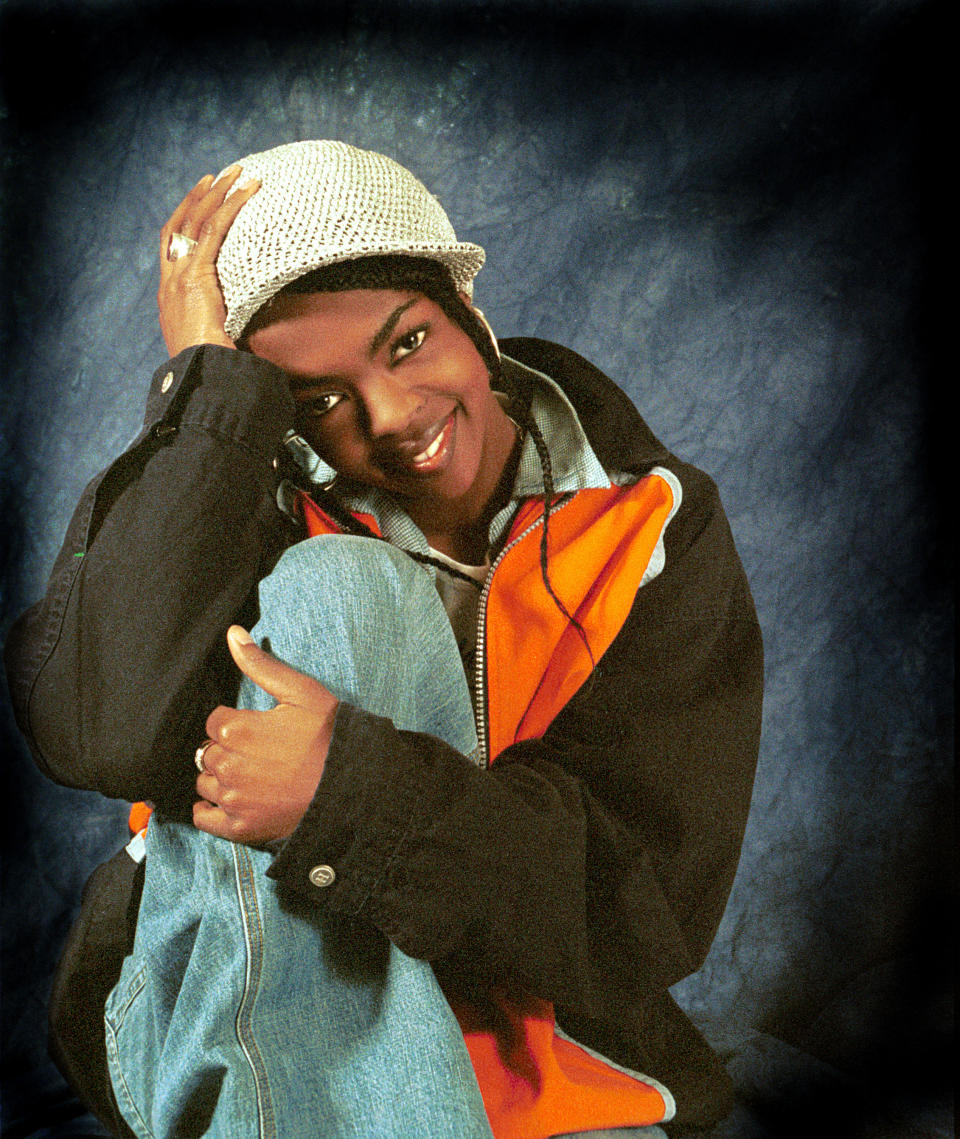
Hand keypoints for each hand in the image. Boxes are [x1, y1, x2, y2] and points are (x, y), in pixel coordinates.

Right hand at [157, 167, 259, 356]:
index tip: (200, 201)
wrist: (200, 376)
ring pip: (197, 222)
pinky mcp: (197, 277)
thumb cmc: (211, 368)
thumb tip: (241, 330)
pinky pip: (215, 231)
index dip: (184, 219)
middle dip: (198, 197)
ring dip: (218, 194)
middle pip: (179, 225)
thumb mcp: (211, 343)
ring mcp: (180, 277)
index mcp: (170, 296)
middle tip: (217, 177)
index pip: (172, 246)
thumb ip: (219, 327)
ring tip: (237, 174)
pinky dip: (231, 208)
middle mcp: (170, 281)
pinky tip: (247, 192)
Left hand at [193, 626, 338, 844]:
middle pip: (206, 751)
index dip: (233, 722)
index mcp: (237, 729)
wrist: (354, 786)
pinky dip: (209, 809)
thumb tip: (233, 633)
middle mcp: (227, 765)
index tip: (255, 727)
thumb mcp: (301, 692)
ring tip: (248, 774)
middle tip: (256, 751)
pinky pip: (204, 819)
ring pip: (205, 782)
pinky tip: (227, 799)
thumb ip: (260, 664)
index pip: (214, 721)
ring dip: (219, 776)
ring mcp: (233, 799)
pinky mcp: (240, 828)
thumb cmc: (329, 736)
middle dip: (226, 748)